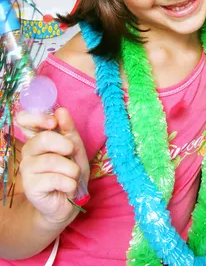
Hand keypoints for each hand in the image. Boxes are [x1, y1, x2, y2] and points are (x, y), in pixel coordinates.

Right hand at [16, 108, 89, 227]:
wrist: (69, 201)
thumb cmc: (71, 171)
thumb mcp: (75, 148)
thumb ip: (69, 129)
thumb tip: (61, 111)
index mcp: (38, 138)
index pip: (23, 119)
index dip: (38, 118)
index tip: (53, 123)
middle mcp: (28, 151)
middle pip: (44, 138)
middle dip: (66, 145)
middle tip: (71, 154)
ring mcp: (27, 169)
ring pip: (53, 160)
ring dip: (72, 169)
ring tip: (72, 176)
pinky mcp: (30, 187)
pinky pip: (56, 178)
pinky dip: (70, 183)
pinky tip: (67, 188)